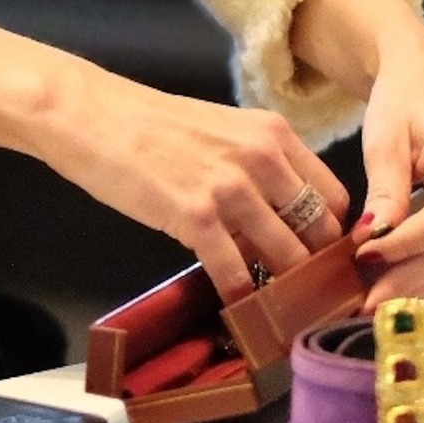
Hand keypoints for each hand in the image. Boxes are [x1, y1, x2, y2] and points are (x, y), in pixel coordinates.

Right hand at [37, 69, 349, 301]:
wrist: (91, 114)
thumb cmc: (148, 124)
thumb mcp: (220, 131)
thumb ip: (255, 168)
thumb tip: (272, 222)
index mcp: (274, 134)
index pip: (332, 196)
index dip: (331, 234)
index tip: (320, 257)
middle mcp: (263, 158)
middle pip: (318, 230)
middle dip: (315, 266)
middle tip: (305, 292)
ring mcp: (231, 187)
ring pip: (286, 255)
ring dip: (284, 287)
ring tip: (279, 308)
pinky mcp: (196, 215)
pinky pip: (234, 270)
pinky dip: (240, 294)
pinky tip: (237, 304)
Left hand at [290, 0, 423, 300]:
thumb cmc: (402, 105)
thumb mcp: (384, 140)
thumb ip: (384, 189)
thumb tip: (372, 239)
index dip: (407, 245)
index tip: (364, 258)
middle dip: (408, 275)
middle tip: (365, 301)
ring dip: (419, 281)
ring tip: (375, 302)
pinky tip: (398, 285)